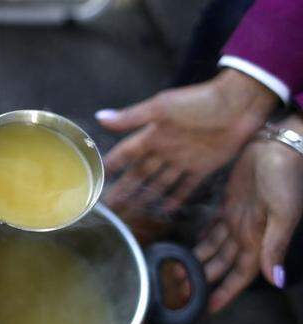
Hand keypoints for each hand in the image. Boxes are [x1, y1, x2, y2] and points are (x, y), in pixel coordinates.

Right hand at [99, 69, 277, 211]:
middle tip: (109, 205)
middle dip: (124, 188)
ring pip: (159, 183)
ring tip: (131, 210)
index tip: (96, 177)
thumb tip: (100, 118)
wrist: (238, 104)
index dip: (112, 165)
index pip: (126, 153)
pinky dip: (176, 197)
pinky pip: (186, 186)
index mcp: (152, 134)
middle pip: (139, 173)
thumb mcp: (162, 108)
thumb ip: (132, 117)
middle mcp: (164, 150)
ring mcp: (183, 160)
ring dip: (145, 195)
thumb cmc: (198, 102)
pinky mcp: (203, 168)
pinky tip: (165, 208)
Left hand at [194, 114, 302, 311]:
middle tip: (180, 293)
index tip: (207, 309)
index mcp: (260, 241)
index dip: (225, 292)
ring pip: (214, 249)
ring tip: (178, 274)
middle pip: (222, 266)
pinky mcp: (229, 204)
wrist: (278, 147)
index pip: (239, 276)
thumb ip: (274, 246)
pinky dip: (202, 239)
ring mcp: (237, 220)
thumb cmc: (285, 179)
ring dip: (198, 261)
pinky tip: (189, 246)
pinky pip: (212, 227)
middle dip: (203, 280)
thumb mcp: (283, 213)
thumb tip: (275, 280)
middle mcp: (247, 235)